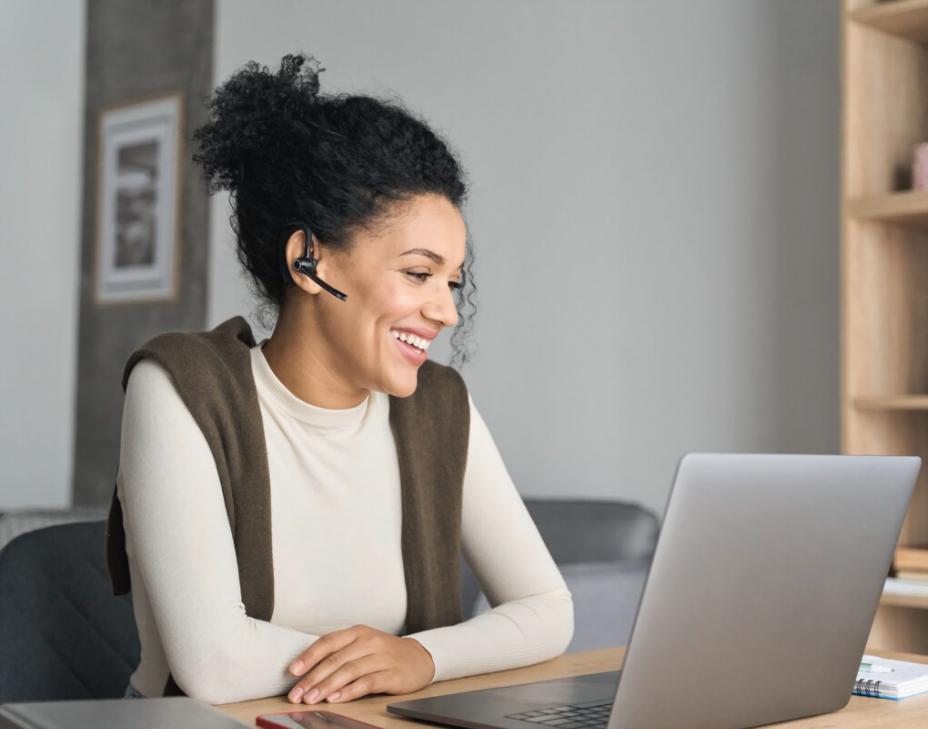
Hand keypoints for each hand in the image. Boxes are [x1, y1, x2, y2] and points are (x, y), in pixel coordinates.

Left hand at [286, 624, 434, 703]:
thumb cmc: (383, 653)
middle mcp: (368, 641)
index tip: (292, 671)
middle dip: (312, 678)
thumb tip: (306, 670)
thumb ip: (339, 653)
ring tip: (311, 698)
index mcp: (357, 632)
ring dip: (326, 687)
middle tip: (296, 694)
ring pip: (348, 671)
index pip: (328, 642)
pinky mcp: (391, 674)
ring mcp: (381, 657)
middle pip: (335, 660)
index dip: (308, 656)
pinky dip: (349, 691)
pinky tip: (336, 699)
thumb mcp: (362, 645)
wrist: (419, 657)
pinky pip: (367, 683)